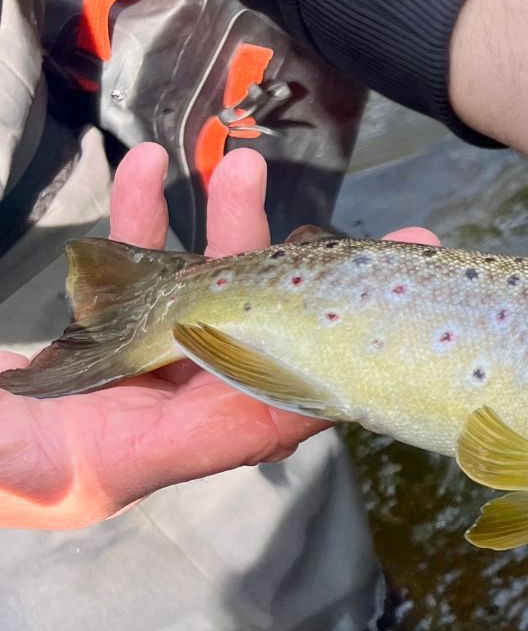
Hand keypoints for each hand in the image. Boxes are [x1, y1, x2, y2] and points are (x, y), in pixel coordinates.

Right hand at [0, 144, 436, 529]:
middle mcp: (163, 406)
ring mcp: (133, 364)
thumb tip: (234, 435)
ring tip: (239, 165)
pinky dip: (138, 214)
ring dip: (226, 226)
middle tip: (389, 236)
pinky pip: (129, 265)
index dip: (333, 363)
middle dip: (314, 282)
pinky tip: (142, 162)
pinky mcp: (94, 330)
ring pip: (203, 287)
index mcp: (161, 448)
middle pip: (260, 337)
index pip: (273, 406)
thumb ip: (114, 451)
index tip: (386, 315)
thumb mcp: (31, 468)